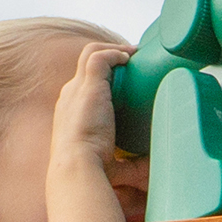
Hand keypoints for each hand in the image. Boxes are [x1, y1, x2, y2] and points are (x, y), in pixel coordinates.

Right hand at [48, 41, 147, 221]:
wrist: (75, 167)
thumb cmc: (90, 172)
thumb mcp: (111, 164)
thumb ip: (130, 166)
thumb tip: (152, 169)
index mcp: (69, 113)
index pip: (83, 85)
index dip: (104, 79)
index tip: (125, 80)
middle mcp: (69, 96)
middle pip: (86, 64)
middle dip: (110, 58)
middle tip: (134, 62)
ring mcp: (76, 89)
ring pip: (91, 53)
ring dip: (114, 50)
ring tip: (135, 54)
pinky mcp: (88, 85)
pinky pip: (99, 57)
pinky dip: (116, 53)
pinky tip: (132, 57)